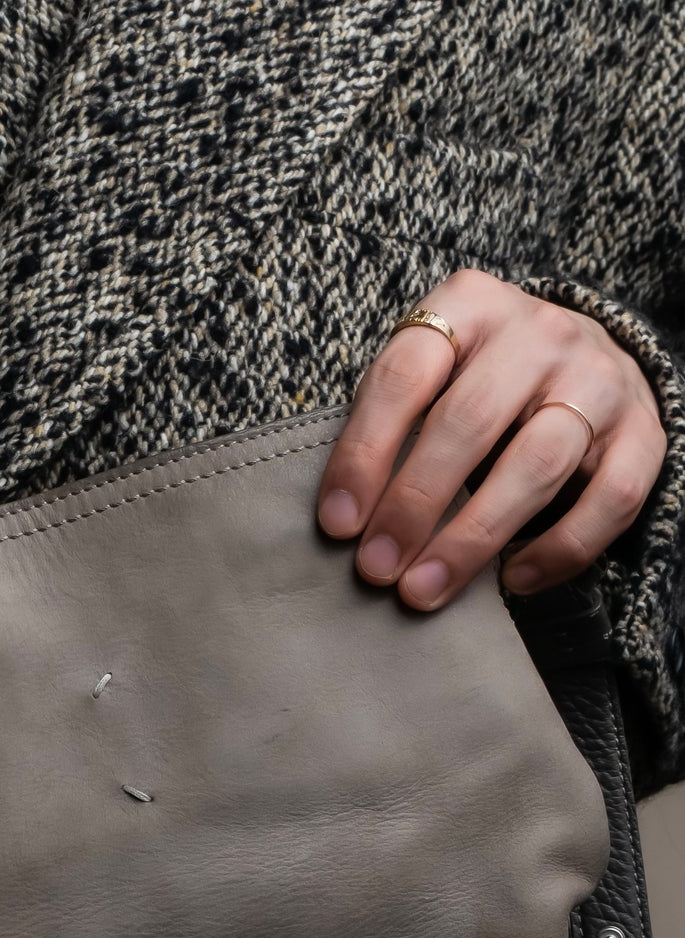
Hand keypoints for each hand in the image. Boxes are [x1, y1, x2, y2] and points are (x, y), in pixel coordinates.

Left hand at [317, 267, 666, 605]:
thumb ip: (390, 425)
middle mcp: (539, 333)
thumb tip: (345, 521)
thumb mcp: (430, 372)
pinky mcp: (643, 431)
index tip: (338, 525)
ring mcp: (598, 379)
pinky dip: (560, 549)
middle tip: (376, 568)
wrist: (585, 358)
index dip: (365, 453)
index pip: (405, 376)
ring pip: (537, 465)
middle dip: (414, 506)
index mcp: (469, 306)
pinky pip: (611, 498)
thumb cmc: (478, 378)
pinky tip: (512, 580)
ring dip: (473, 538)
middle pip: (468, 423)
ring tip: (425, 588)